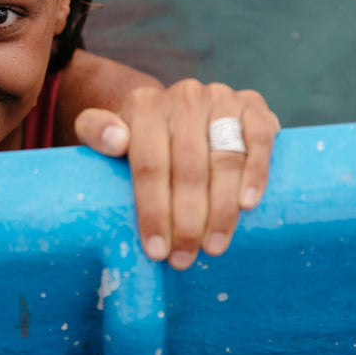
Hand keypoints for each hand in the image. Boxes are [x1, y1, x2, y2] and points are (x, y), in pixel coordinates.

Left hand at [74, 79, 279, 269]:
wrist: (175, 109)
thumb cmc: (139, 135)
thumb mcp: (106, 131)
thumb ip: (95, 131)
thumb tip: (115, 140)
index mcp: (145, 105)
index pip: (149, 164)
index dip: (153, 210)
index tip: (156, 250)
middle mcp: (185, 97)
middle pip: (188, 168)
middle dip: (187, 221)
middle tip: (184, 258)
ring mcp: (221, 98)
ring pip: (225, 159)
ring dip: (221, 209)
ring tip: (213, 246)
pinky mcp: (253, 104)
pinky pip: (260, 139)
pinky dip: (256, 173)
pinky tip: (247, 205)